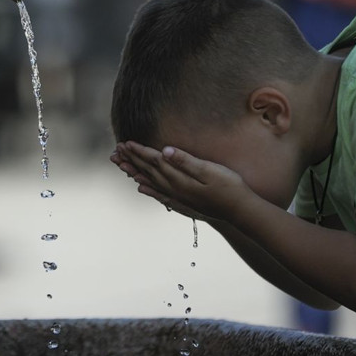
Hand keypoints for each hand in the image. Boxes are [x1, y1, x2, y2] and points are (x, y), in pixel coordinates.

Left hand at [111, 141, 253, 222]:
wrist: (240, 212)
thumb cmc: (229, 187)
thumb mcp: (209, 170)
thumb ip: (186, 161)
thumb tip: (165, 151)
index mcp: (179, 178)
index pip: (154, 161)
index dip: (139, 151)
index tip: (125, 143)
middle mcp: (175, 189)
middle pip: (149, 171)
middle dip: (132, 160)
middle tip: (116, 151)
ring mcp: (179, 197)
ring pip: (151, 182)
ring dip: (136, 172)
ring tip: (122, 166)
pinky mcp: (184, 203)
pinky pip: (160, 194)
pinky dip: (149, 189)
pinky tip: (142, 187)